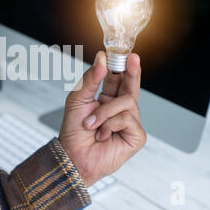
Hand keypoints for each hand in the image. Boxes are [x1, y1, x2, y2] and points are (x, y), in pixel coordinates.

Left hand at [58, 51, 145, 186]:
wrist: (73, 156)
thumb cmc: (74, 131)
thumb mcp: (78, 99)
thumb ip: (91, 79)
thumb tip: (102, 59)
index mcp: (107, 99)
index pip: (118, 79)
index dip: (122, 66)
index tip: (124, 53)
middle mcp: (121, 109)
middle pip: (131, 86)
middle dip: (132, 71)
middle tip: (132, 58)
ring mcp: (130, 122)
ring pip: (127, 102)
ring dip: (105, 112)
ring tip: (92, 125)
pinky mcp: (136, 136)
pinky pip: (129, 119)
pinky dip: (111, 125)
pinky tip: (103, 135)